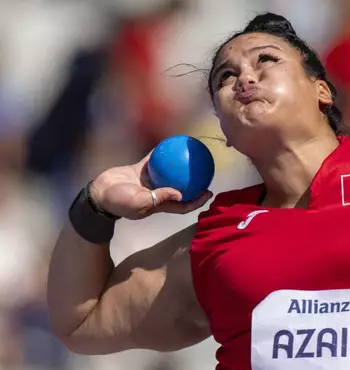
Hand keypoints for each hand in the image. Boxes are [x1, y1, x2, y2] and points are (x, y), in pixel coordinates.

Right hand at [89, 153, 212, 219]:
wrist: (99, 192)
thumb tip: (180, 194)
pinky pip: (155, 160)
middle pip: (181, 188)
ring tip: (193, 156)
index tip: (209, 192)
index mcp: (160, 204)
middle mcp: (158, 193)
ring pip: (170, 173)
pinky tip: (171, 144)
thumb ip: (158, 198)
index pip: (183, 205)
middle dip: (194, 183)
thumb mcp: (139, 202)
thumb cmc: (119, 201)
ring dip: (181, 167)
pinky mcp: (141, 170)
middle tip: (206, 172)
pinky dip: (163, 154)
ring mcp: (150, 181)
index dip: (197, 201)